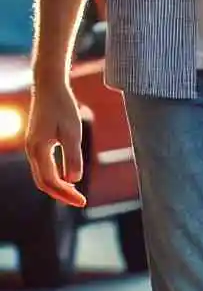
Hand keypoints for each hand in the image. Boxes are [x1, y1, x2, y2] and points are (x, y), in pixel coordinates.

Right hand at [25, 77, 86, 206]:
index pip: (51, 181)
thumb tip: (73, 179)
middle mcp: (31, 150)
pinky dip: (54, 178)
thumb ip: (72, 156)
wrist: (49, 88)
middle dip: (61, 195)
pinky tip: (69, 179)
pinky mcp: (36, 143)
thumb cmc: (62, 107)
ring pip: (41, 176)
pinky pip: (42, 168)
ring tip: (76, 195)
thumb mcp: (73, 132)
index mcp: (39, 149)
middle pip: (43, 183)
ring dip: (58, 188)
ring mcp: (32, 147)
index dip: (66, 194)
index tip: (83, 202)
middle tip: (81, 202)